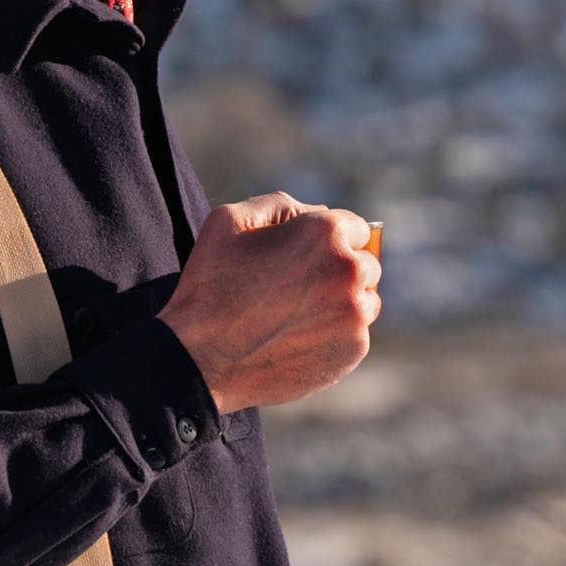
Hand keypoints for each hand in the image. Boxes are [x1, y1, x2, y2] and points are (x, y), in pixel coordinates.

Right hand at [157, 192, 381, 412]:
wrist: (199, 360)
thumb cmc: (208, 286)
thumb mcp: (228, 221)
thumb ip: (278, 205)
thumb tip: (317, 210)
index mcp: (324, 232)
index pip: (354, 227)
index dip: (328, 240)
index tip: (307, 256)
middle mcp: (349, 270)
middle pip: (366, 264)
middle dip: (339, 271)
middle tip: (300, 288)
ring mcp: (355, 314)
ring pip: (366, 301)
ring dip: (343, 303)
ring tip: (299, 315)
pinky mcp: (352, 351)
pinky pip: (356, 336)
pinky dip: (335, 336)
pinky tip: (298, 339)